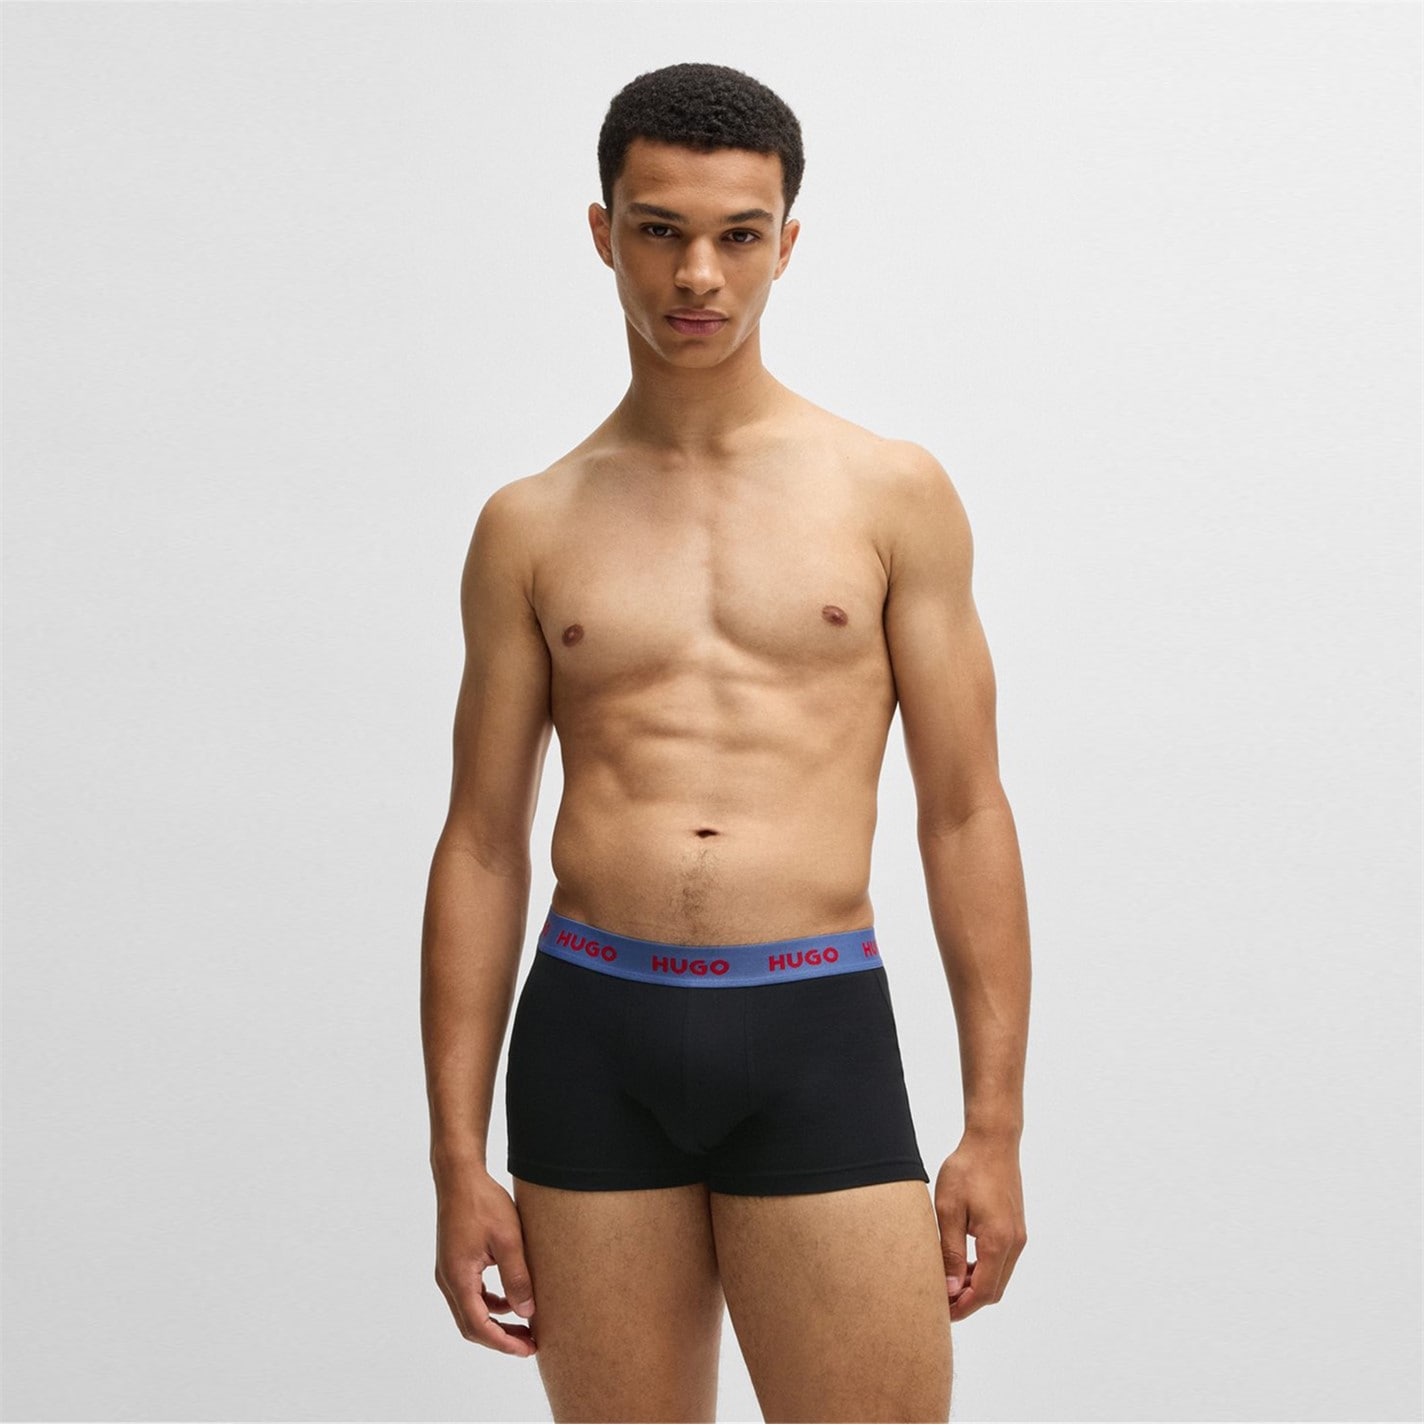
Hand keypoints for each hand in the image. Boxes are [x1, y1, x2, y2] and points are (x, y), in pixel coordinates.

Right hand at [433, 1167, 537, 1356]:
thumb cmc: (483, 1204)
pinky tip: (510, 1299)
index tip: (527, 1350)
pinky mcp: (454, 1262)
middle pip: (471, 1324)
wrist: (460, 1177)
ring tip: (524, 1326)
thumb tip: (527, 1313)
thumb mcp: (508, 1240)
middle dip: (500, 1338)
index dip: (503, 1342)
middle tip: (530, 1344)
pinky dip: (489, 1304)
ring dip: (495, 1322)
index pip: (478, 1326)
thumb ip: (517, 1278)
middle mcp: (448, 1280)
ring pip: (470, 1311)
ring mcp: (449, 1271)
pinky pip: (470, 1294)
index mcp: (459, 1278)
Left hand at [933, 1134, 1026, 1321]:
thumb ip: (951, 1251)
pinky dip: (984, 1270)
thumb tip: (952, 1288)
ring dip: (976, 1286)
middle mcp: (1014, 1243)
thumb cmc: (967, 1170)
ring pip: (999, 1277)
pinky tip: (963, 1263)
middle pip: (994, 1290)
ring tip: (947, 1282)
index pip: (983, 1292)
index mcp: (998, 1241)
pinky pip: (1002, 1261)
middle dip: (968, 1301)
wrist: (993, 1142)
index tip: (940, 1311)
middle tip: (940, 1300)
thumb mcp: (949, 1210)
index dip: (962, 1307)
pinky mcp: (1016, 1228)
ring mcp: (1018, 1236)